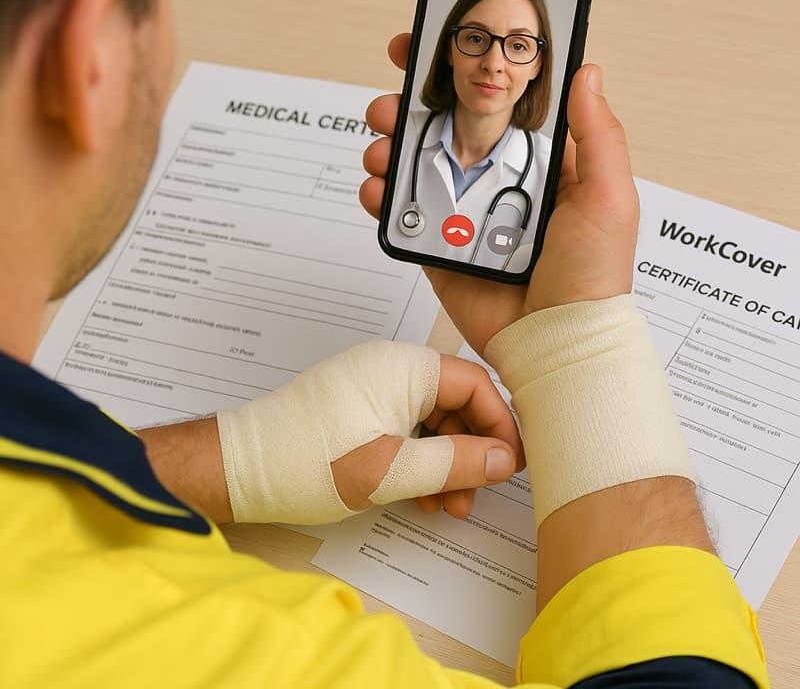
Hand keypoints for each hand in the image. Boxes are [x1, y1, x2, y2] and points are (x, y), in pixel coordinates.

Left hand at [216, 340, 524, 523]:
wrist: (240, 470)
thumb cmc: (308, 462)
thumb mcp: (390, 470)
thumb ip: (455, 462)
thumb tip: (505, 460)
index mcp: (403, 366)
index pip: (475, 384)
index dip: (498, 426)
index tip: (508, 467)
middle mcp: (391, 367)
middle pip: (455, 404)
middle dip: (469, 453)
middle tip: (473, 496)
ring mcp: (372, 386)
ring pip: (430, 421)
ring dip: (444, 463)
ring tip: (446, 506)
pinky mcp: (358, 406)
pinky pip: (404, 428)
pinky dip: (417, 460)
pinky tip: (418, 495)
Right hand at [361, 34, 638, 355]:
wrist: (556, 341)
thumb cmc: (593, 275)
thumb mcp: (607, 196)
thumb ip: (596, 135)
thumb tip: (587, 70)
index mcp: (539, 160)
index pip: (498, 100)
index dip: (466, 70)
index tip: (435, 43)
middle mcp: (499, 179)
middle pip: (446, 128)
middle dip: (412, 106)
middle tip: (392, 100)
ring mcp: (466, 212)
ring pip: (417, 164)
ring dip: (390, 146)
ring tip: (381, 144)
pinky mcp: (440, 244)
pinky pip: (404, 212)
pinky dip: (381, 197)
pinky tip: (376, 188)